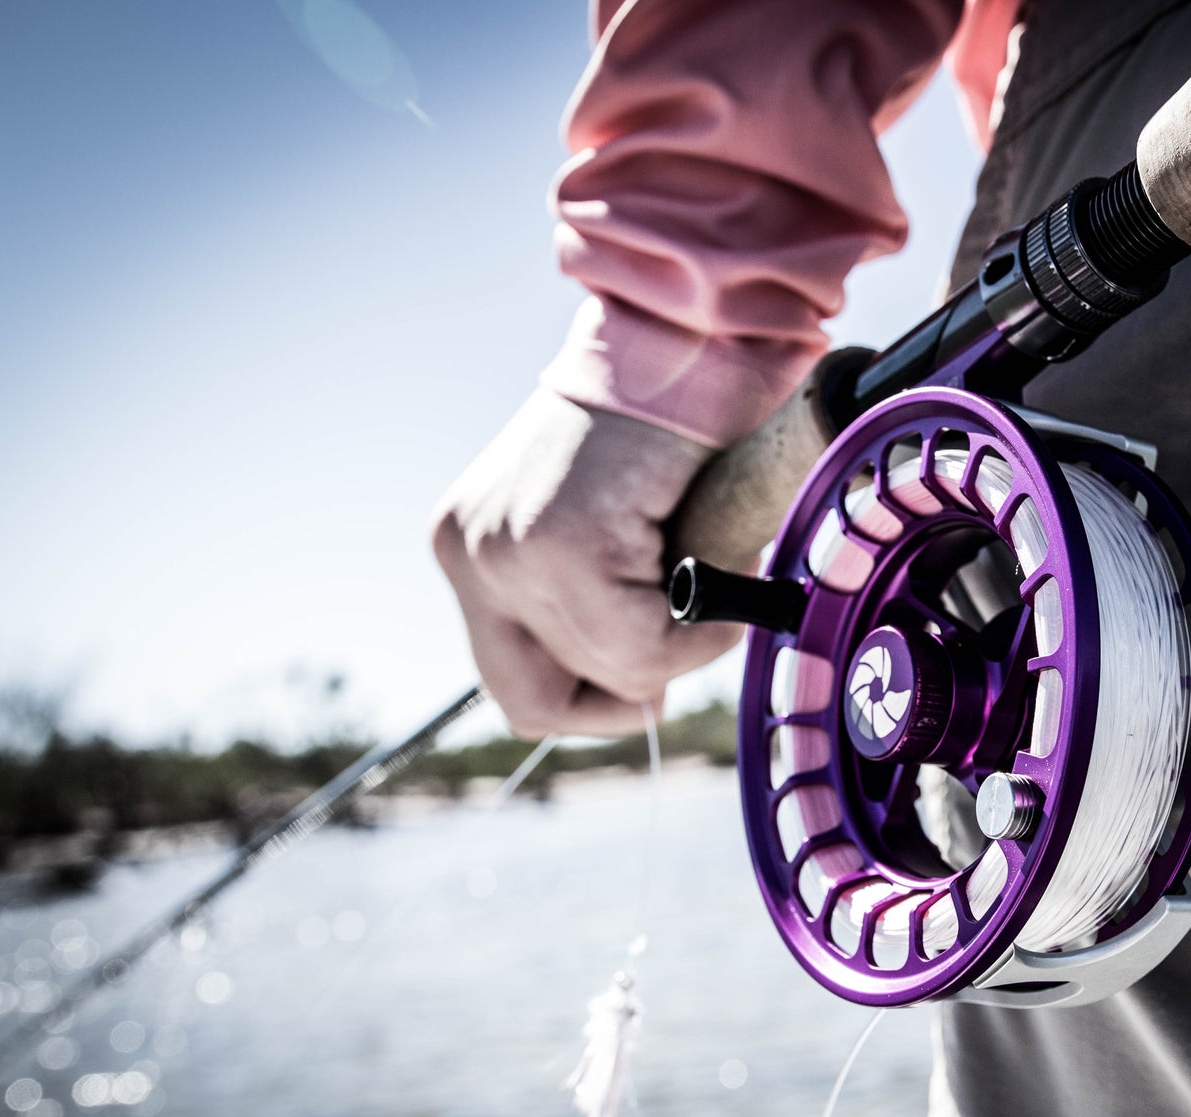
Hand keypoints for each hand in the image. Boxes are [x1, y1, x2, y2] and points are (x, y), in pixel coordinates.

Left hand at [431, 388, 741, 736]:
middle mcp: (467, 551)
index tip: (650, 661)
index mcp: (466, 546)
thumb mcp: (602, 528)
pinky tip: (723, 558)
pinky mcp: (562, 546)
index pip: (510, 685)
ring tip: (712, 568)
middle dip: (622, 691)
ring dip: (682, 644)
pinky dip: (705, 626)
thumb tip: (636, 696)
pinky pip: (645, 646)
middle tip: (680, 639)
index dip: (588, 696)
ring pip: (606, 673)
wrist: (694, 337)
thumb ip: (589, 607)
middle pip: (532, 704)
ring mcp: (506, 551)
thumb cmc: (671, 429)